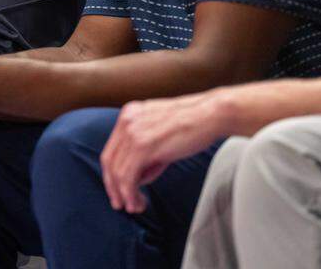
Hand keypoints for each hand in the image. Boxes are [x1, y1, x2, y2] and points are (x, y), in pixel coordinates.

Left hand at [100, 92, 230, 212]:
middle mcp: (127, 121)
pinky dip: (129, 193)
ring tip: (134, 207)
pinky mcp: (143, 145)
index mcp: (129, 114)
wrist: (212, 114)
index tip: (118, 190)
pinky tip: (137, 202)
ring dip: (123, 194)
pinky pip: (128, 176)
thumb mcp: (162, 134)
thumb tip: (138, 178)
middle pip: (109, 160)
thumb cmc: (193, 124)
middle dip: (113, 186)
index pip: (112, 149)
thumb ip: (147, 152)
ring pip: (117, 171)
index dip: (111, 173)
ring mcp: (133, 132)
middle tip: (120, 204)